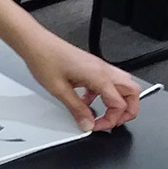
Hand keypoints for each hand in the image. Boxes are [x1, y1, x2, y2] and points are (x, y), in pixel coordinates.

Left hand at [19, 30, 140, 131]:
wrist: (35, 42)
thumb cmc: (44, 59)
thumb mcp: (59, 90)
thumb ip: (76, 109)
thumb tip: (87, 124)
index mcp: (99, 76)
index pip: (119, 105)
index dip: (110, 120)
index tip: (96, 126)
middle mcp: (103, 69)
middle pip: (132, 92)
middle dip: (127, 111)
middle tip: (112, 121)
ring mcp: (98, 66)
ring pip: (122, 85)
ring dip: (117, 101)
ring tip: (102, 113)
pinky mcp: (91, 65)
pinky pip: (107, 82)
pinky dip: (103, 94)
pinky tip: (86, 100)